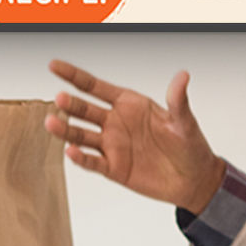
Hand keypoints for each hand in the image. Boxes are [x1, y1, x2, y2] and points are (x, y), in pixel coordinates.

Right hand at [46, 60, 224, 212]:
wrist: (193, 180)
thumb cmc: (190, 147)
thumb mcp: (184, 122)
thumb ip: (178, 100)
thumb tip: (183, 76)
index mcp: (129, 104)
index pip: (95, 87)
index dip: (74, 75)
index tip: (54, 66)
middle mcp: (115, 123)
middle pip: (85, 110)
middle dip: (70, 103)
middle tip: (60, 98)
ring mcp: (112, 145)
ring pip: (81, 135)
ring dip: (66, 129)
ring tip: (51, 123)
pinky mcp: (113, 168)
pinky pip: (92, 161)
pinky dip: (80, 157)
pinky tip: (70, 151)